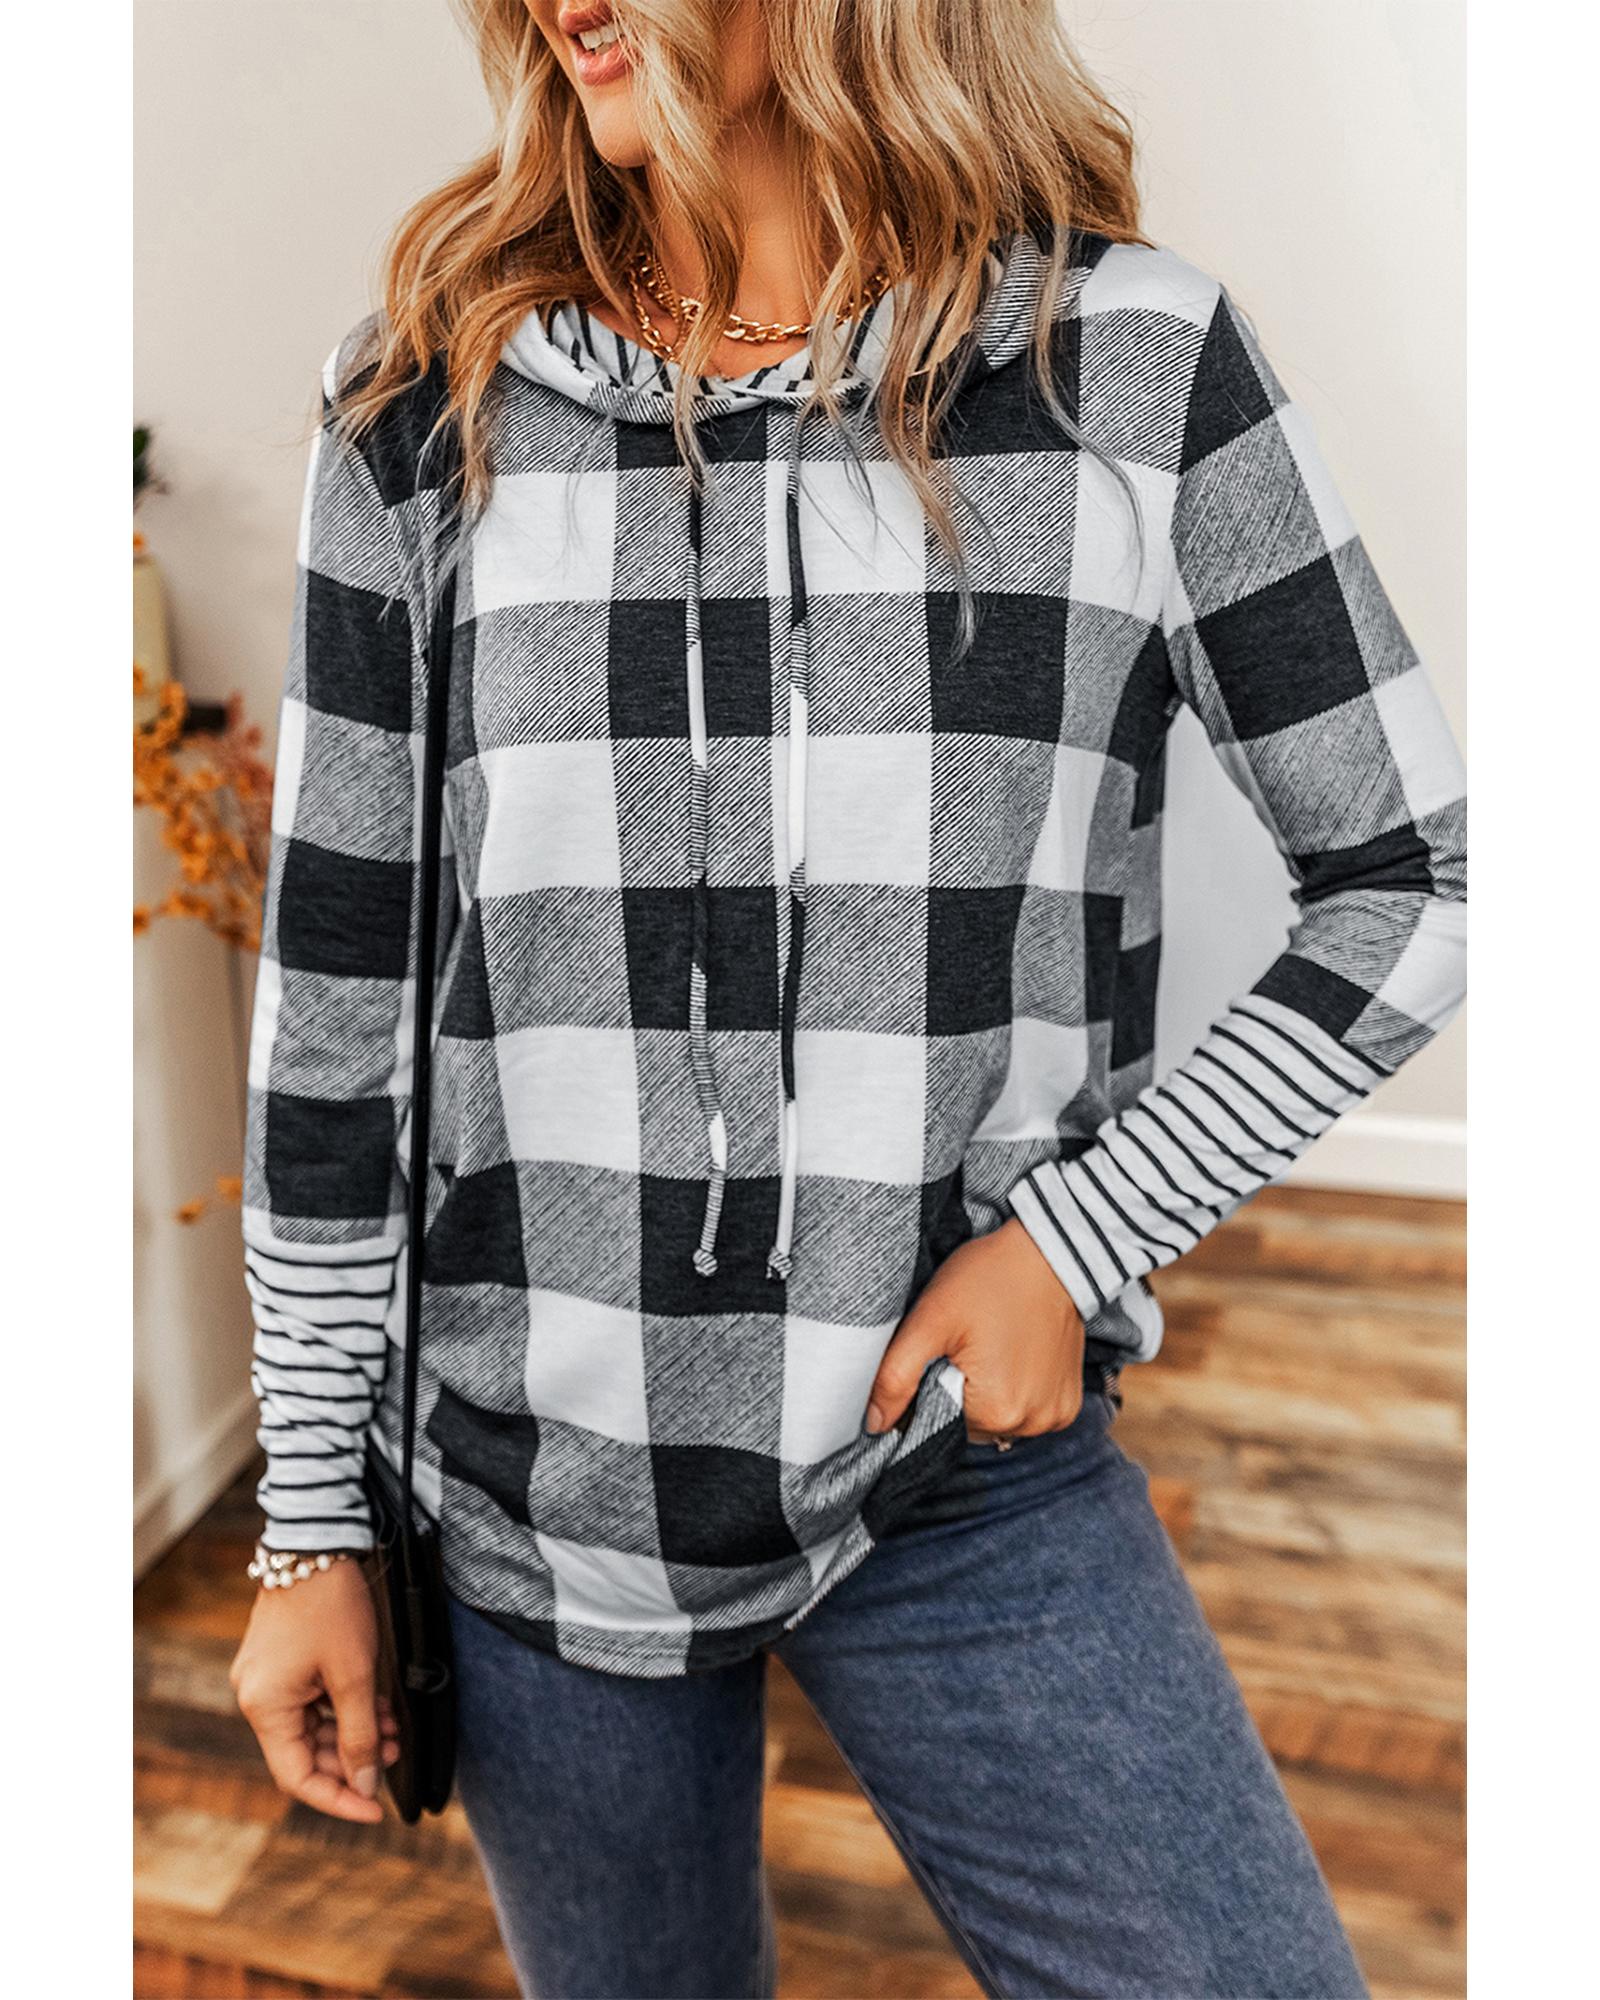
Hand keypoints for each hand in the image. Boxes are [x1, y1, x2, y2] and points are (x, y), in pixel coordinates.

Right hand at [229, 1556, 399, 1822]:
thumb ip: (360, 1734)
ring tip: (394, 1728)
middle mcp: (257, 1697)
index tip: (374, 1811)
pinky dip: (343, 1707)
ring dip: (353, 1731)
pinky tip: (378, 1705)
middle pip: (305, 1752)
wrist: (316, 1542)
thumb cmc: (332, 1605)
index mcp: (265, 1707)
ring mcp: (267, 1679)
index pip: (298, 1777)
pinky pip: (311, 1700)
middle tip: (395, 1751)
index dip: (338, 1798)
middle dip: (353, 1757)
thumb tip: (366, 1783)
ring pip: (312, 1726)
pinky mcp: (280, 1661)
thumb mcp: (354, 1674)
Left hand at [867, 1217, 1085, 1442]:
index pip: (935, 1424)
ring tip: (992, 1346)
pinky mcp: (1067, 1406)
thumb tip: (874, 1424)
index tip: (942, 1351)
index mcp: (994, 1413)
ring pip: (995, 1420)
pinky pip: (1026, 1411)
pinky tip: (1015, 1354)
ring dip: (986, 1392)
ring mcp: (1053, 1417)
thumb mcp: (931, 1319)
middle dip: (957, 1390)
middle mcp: (1029, 1426)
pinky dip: (1015, 1390)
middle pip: (967, 1425)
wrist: (1051, 1253)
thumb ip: (896, 1376)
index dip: (928, 1386)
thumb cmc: (990, 1278)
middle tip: (966, 1344)